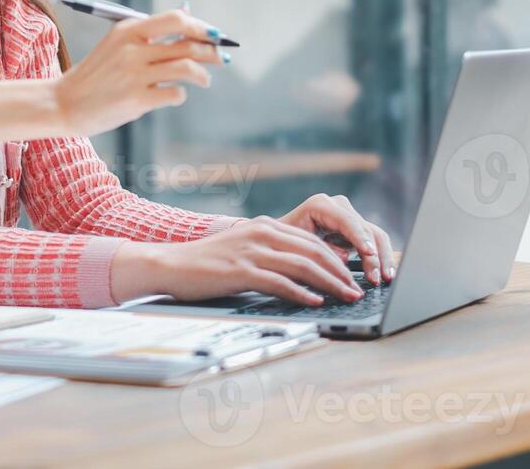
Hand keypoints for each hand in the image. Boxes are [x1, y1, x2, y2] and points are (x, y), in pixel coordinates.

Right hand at [55, 10, 226, 137]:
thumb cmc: (96, 75)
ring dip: (203, 75)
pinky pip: (175, 94)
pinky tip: (174, 96)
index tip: (215, 36)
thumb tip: (191, 23)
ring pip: (187, 68)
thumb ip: (149, 35)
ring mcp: (134, 75)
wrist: (64, 103)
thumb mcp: (116, 45)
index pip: (176, 19)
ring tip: (204, 80)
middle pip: (187, 44)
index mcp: (128, 30)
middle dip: (211, 51)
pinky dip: (180, 95)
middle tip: (220, 58)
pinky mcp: (136, 100)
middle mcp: (132, 49)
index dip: (202, 27)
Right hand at [109, 217, 364, 305]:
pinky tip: (315, 302)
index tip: (351, 275)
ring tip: (347, 297)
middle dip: (340, 272)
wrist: (171, 264)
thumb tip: (299, 273)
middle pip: (313, 251)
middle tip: (357, 288)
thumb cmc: (207, 263)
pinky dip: (302, 293)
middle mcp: (261, 234)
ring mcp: (252, 252)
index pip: (311, 241)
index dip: (335, 259)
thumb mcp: (242, 250)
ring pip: (302, 266)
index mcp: (265, 227)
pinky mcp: (242, 271)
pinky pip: (280, 282)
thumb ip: (269, 254)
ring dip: (330, 283)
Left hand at [274, 193, 394, 284]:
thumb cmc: (282, 244)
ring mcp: (349, 217)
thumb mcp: (296, 248)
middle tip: (375, 278)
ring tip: (385, 278)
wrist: (277, 242)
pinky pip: (374, 242)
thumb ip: (320, 251)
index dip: (359, 237)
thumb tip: (345, 260)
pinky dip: (381, 258)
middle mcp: (338, 207)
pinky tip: (386, 274)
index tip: (368, 253)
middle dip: (373, 255)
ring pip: (374, 235)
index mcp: (320, 205)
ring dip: (382, 258)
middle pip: (364, 229)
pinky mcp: (356, 231)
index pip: (346, 221)